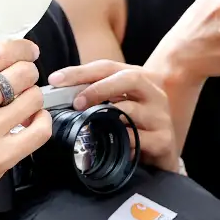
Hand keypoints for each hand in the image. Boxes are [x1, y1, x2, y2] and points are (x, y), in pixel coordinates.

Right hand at [0, 39, 52, 219]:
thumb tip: (5, 47)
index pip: (1, 52)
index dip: (23, 49)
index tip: (28, 53)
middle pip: (23, 73)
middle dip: (27, 74)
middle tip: (20, 84)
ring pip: (33, 98)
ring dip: (31, 99)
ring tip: (19, 106)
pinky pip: (40, 130)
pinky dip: (41, 121)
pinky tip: (30, 122)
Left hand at [49, 60, 181, 173]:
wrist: (164, 153)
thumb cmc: (133, 126)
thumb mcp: (117, 105)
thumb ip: (95, 96)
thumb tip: (58, 94)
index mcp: (140, 78)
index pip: (108, 67)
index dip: (80, 71)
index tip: (55, 79)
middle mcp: (154, 93)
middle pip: (129, 79)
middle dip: (99, 88)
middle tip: (76, 102)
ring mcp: (161, 116)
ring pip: (131, 111)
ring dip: (106, 116)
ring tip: (88, 124)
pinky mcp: (164, 140)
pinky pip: (137, 139)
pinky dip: (120, 141)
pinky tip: (109, 145)